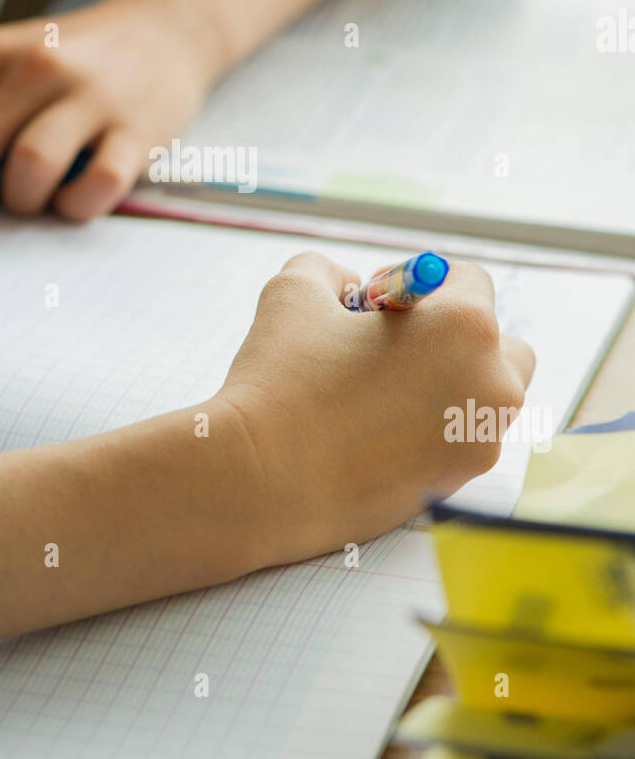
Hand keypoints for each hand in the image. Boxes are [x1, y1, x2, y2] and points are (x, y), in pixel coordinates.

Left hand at [0, 0, 214, 254]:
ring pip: (30, 168)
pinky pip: (97, 186)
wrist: (165, 30)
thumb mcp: (10, 62)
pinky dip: (78, 205)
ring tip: (33, 199)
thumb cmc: (72, 62)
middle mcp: (38, 70)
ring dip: (21, 201)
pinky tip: (77, 198)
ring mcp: (91, 98)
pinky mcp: (140, 129)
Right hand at [214, 253, 535, 560]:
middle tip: (389, 346)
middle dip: (451, 336)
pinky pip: (458, 443)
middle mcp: (490, 385)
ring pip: (483, 398)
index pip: (469, 280)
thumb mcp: (294, 293)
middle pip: (498, 343)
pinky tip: (372, 432)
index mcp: (465, 327)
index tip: (374, 302)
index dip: (416, 280)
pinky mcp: (457, 487)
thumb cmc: (280, 383)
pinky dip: (429, 432)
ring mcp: (479, 443)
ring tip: (379, 391)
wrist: (259, 482)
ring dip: (446, 385)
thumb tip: (343, 283)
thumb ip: (329, 271)